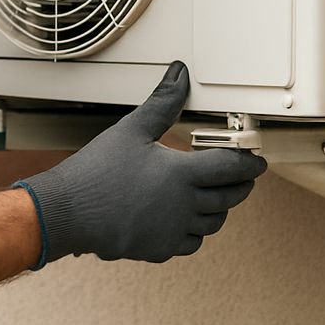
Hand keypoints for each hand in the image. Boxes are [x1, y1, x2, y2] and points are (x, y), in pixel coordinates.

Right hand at [16, 62, 265, 264]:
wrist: (66, 212)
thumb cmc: (95, 172)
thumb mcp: (132, 129)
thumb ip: (162, 103)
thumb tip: (180, 74)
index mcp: (181, 175)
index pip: (231, 169)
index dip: (249, 165)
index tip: (258, 163)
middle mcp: (183, 207)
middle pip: (228, 199)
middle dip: (241, 187)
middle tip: (244, 178)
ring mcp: (172, 232)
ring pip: (212, 224)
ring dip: (219, 210)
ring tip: (216, 198)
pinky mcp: (158, 250)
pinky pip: (189, 243)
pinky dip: (195, 232)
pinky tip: (186, 221)